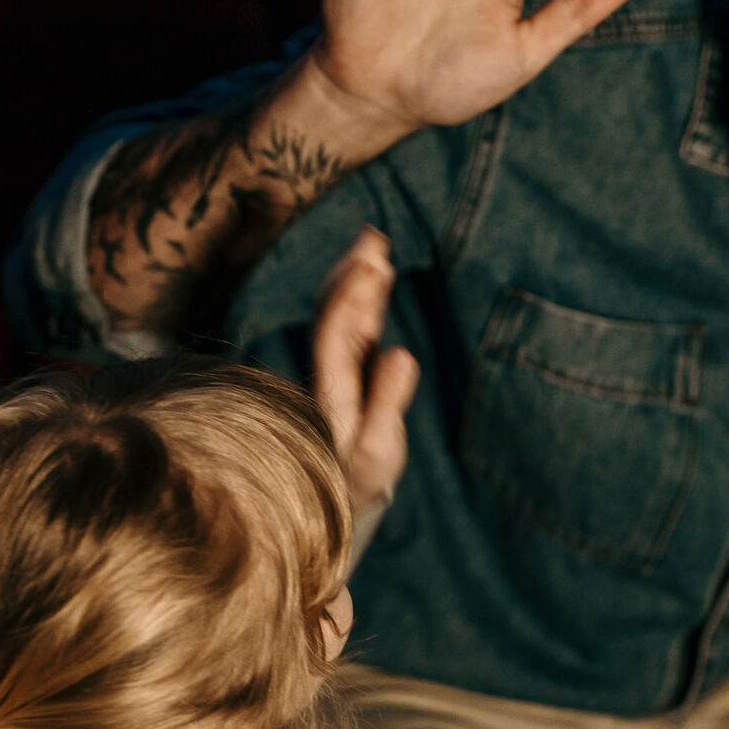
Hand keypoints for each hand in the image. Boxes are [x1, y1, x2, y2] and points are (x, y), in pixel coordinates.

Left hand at [312, 226, 418, 515]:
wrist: (341, 489)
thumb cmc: (358, 474)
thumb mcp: (377, 450)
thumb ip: (386, 403)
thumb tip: (401, 354)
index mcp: (330, 392)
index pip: (335, 335)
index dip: (350, 298)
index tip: (371, 266)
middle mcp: (327, 372)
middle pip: (332, 313)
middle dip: (351, 275)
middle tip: (372, 240)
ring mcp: (336, 366)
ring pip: (339, 311)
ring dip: (355, 275)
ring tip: (373, 241)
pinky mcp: (349, 366)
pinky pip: (351, 320)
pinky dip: (362, 292)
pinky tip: (375, 270)